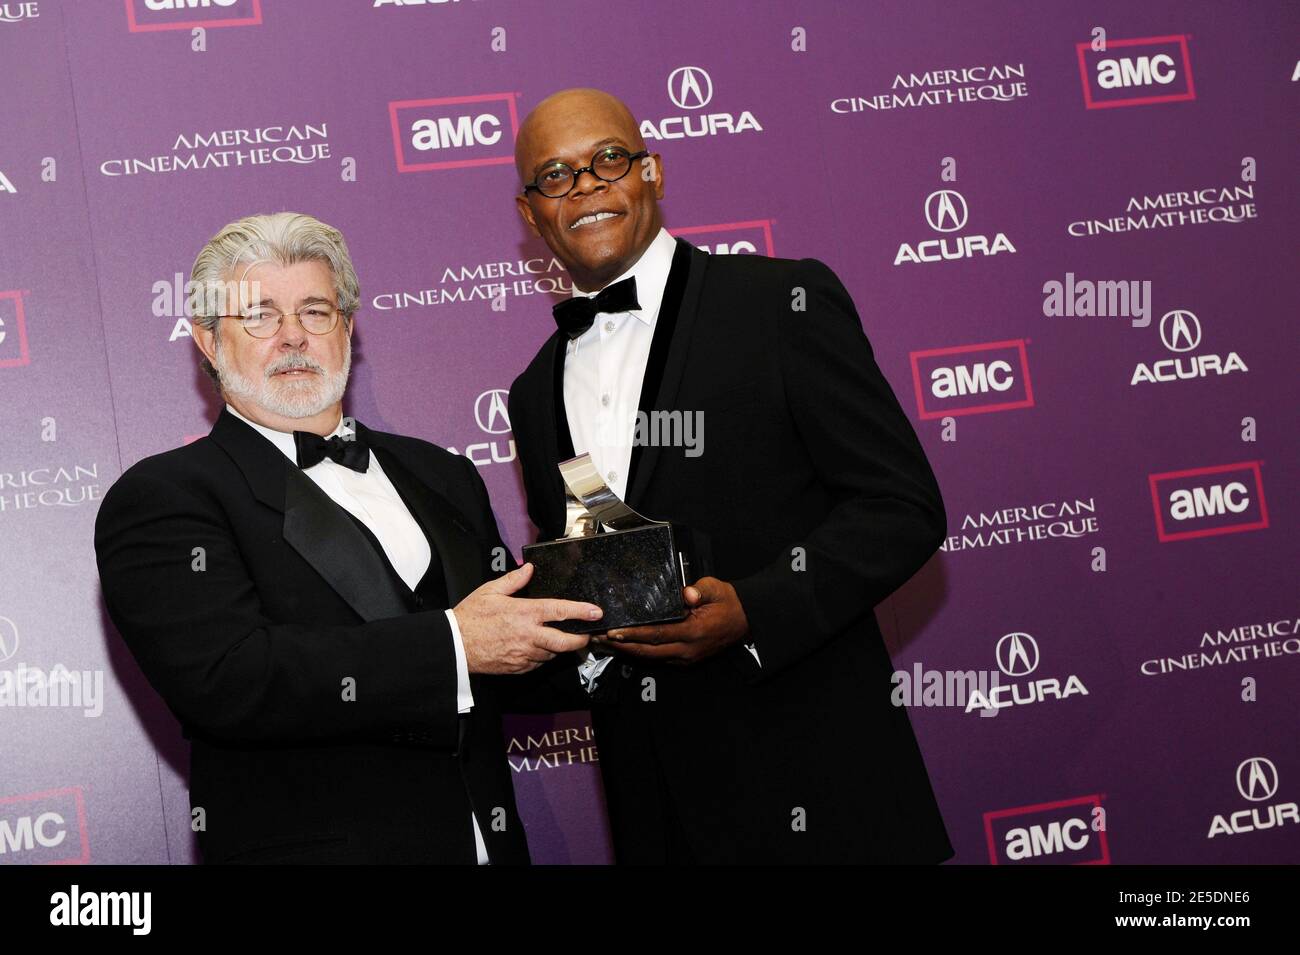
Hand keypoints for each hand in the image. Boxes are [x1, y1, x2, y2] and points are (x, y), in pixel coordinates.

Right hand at [453, 563, 600, 673]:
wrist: (455, 646)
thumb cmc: (470, 618)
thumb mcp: (490, 591)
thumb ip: (513, 580)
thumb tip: (528, 569)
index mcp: (525, 613)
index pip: (560, 611)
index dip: (581, 611)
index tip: (596, 612)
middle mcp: (529, 635)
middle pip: (566, 641)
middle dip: (581, 638)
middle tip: (587, 634)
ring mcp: (525, 654)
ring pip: (553, 653)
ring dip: (559, 646)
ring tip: (559, 637)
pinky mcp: (519, 667)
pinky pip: (539, 662)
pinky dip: (543, 655)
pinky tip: (538, 647)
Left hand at [595, 577, 749, 665]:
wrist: (745, 620)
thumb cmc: (728, 602)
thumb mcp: (715, 589)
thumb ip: (698, 590)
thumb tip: (685, 594)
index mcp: (694, 632)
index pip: (657, 634)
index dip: (634, 634)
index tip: (614, 631)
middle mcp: (688, 649)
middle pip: (648, 651)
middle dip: (622, 646)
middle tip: (598, 639)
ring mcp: (687, 657)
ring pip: (651, 658)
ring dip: (628, 651)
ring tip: (606, 643)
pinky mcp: (686, 659)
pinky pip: (659, 658)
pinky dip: (641, 652)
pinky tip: (626, 646)